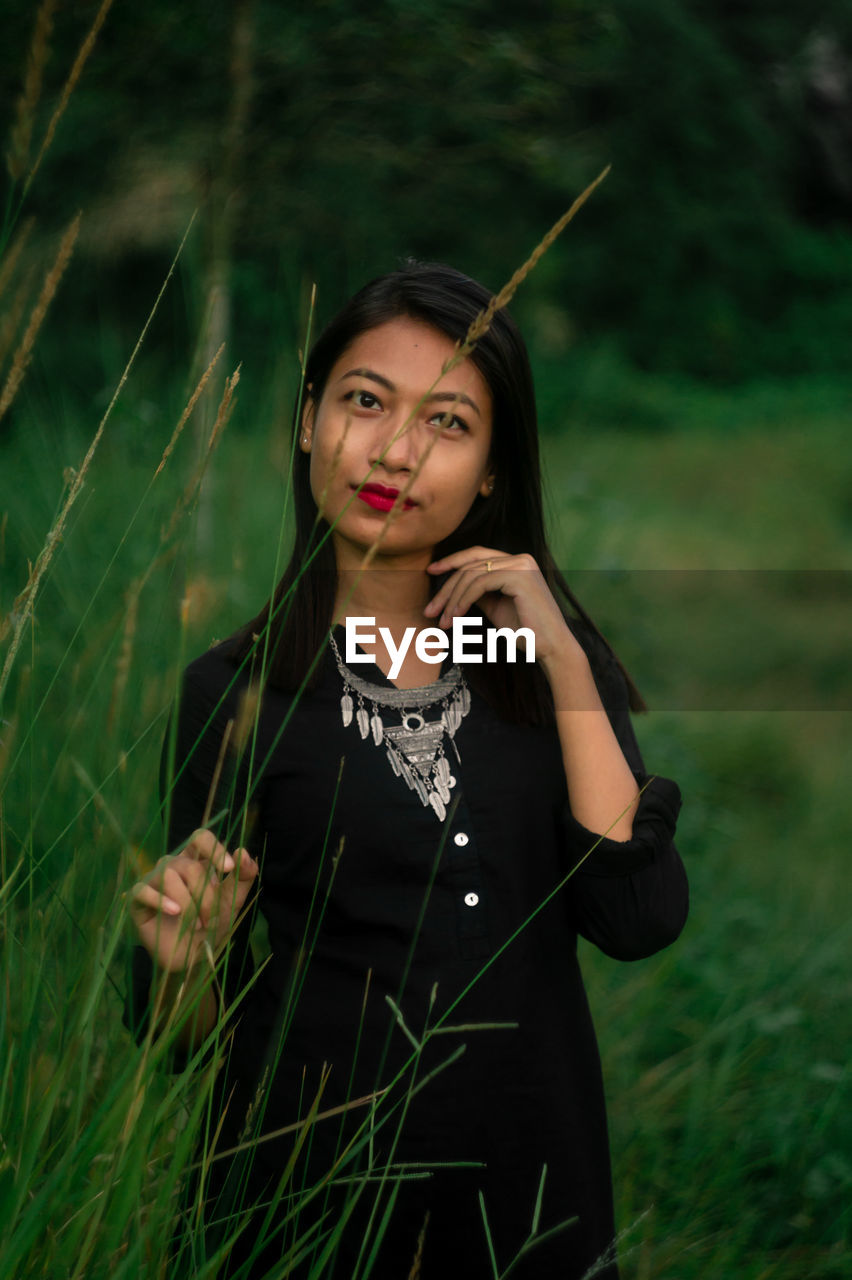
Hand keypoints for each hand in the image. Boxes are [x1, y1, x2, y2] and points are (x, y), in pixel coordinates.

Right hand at [129, 829, 258, 973]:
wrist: (192, 957)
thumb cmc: (211, 923)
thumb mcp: (232, 901)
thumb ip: (243, 877)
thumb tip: (243, 852)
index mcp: (196, 860)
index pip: (200, 838)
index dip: (213, 848)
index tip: (229, 868)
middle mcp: (173, 866)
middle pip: (188, 865)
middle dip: (204, 894)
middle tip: (211, 918)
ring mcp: (153, 881)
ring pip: (167, 875)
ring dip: (187, 902)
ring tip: (196, 924)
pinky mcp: (138, 899)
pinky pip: (142, 890)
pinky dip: (159, 900)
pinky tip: (174, 912)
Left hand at [425, 547, 583, 668]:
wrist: (551, 648)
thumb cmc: (526, 631)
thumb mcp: (496, 607)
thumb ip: (480, 592)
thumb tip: (455, 587)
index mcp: (517, 562)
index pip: (478, 555)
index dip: (452, 561)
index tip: (431, 572)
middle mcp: (520, 559)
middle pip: (471, 564)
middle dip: (446, 586)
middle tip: (429, 609)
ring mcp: (521, 565)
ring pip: (472, 574)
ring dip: (452, 599)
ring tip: (442, 621)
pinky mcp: (520, 576)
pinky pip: (480, 584)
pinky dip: (463, 600)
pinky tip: (456, 615)